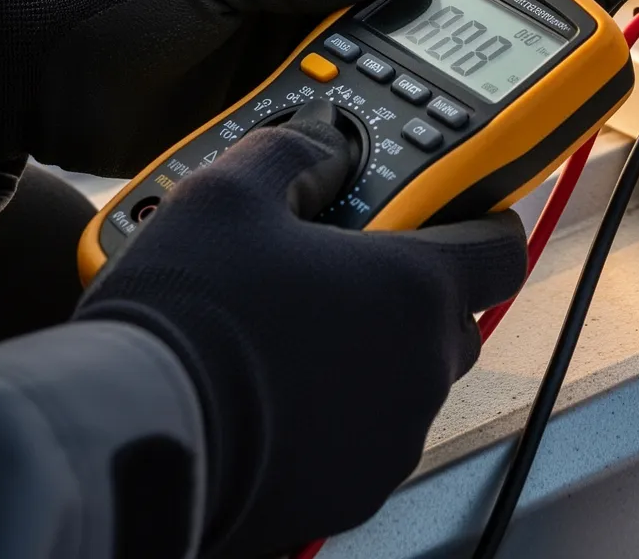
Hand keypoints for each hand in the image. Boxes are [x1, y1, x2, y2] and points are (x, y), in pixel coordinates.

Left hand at [0, 0, 509, 178]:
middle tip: (509, 57)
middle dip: (455, 28)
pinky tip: (403, 154)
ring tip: (463, 112)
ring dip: (416, 88)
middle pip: (403, 3)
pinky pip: (339, 117)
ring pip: (381, 65)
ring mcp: (286, 51)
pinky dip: (370, 133)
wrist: (24, 81)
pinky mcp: (271, 110)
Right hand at [75, 106, 526, 557]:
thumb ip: (292, 155)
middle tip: (341, 274)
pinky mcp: (352, 493)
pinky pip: (364, 441)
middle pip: (451, 320)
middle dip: (409, 295)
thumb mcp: (228, 192)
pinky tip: (276, 394)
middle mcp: (421, 368)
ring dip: (370, 357)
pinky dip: (336, 416)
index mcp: (415, 288)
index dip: (482, 224)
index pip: (501, 250)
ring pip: (408, 384)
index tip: (456, 214)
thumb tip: (316, 144)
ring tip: (291, 335)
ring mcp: (392, 439)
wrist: (138, 431)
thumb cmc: (192, 313)